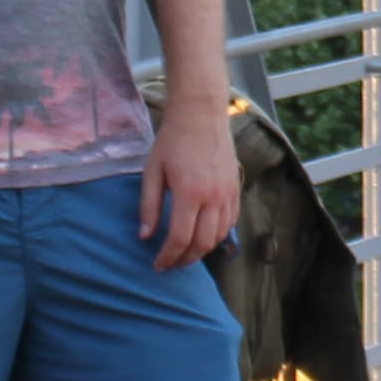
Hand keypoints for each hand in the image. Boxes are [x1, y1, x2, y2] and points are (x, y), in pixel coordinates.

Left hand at [141, 94, 242, 273]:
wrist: (200, 115)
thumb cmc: (172, 141)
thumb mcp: (153, 172)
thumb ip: (149, 206)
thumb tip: (145, 237)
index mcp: (189, 193)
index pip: (180, 238)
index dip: (168, 257)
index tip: (158, 265)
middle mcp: (213, 198)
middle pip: (202, 244)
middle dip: (185, 260)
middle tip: (170, 264)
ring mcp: (228, 194)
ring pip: (219, 237)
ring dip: (202, 250)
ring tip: (185, 253)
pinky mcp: (236, 190)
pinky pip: (230, 223)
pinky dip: (217, 236)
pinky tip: (203, 237)